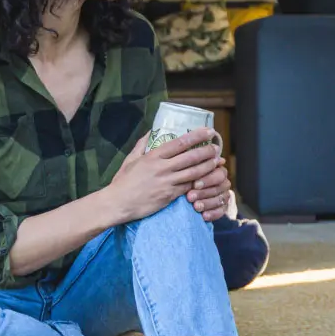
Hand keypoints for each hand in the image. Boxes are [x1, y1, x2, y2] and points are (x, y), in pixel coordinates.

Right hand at [105, 128, 223, 222]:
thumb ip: (142, 145)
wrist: (117, 203)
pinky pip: (188, 187)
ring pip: (194, 173)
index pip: (180, 142)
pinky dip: (199, 182)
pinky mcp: (169, 196)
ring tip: (217, 161)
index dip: (197, 136)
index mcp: (154, 156)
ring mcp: (167, 182)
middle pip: (191, 157)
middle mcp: (162, 167)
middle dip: (207, 151)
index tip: (208, 131)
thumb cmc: (123, 181)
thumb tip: (150, 132)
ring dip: (208, 166)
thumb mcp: (131, 159)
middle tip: (216, 147)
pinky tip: (207, 179)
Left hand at [186, 158, 231, 221]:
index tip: (194, 184)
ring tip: (195, 207)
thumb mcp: (186, 171)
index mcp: (217, 169)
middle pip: (220, 186)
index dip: (207, 179)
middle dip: (205, 192)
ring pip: (221, 198)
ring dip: (208, 203)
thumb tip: (201, 157)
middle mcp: (223, 181)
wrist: (184, 196)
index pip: (218, 173)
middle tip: (190, 197)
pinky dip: (213, 214)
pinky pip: (222, 211)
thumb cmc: (183, 179)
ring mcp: (224, 194)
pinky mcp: (223, 207)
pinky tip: (204, 216)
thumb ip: (192, 165)